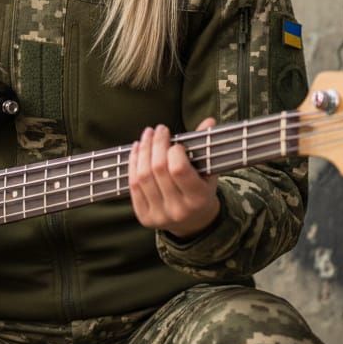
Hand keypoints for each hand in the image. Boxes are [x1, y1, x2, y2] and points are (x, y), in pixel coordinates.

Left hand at [128, 120, 219, 238]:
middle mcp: (178, 210)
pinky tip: (137, 150)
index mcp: (198, 199)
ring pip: (142, 176)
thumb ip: (206, 146)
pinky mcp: (144, 217)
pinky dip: (133, 164)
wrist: (194, 222)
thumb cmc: (202, 190)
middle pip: (158, 169)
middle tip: (159, 129)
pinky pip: (133, 185)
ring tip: (146, 136)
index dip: (174, 151)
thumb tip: (209, 120)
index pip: (178, 169)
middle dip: (156, 144)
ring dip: (142, 151)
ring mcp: (159, 215)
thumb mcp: (209, 171)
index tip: (176, 142)